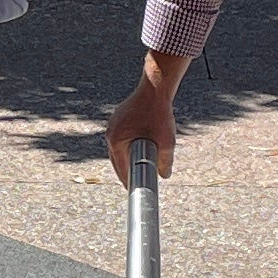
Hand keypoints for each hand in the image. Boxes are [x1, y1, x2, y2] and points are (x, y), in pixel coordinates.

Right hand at [105, 65, 182, 183]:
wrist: (156, 87)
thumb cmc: (159, 113)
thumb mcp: (167, 142)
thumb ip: (165, 161)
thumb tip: (164, 175)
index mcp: (116, 140)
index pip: (121, 168)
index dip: (128, 181)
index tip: (133, 190)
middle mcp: (111, 132)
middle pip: (117, 159)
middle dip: (126, 170)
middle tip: (135, 182)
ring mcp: (113, 124)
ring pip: (119, 148)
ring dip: (127, 157)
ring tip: (137, 167)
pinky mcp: (119, 118)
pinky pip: (122, 137)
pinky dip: (129, 144)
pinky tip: (137, 148)